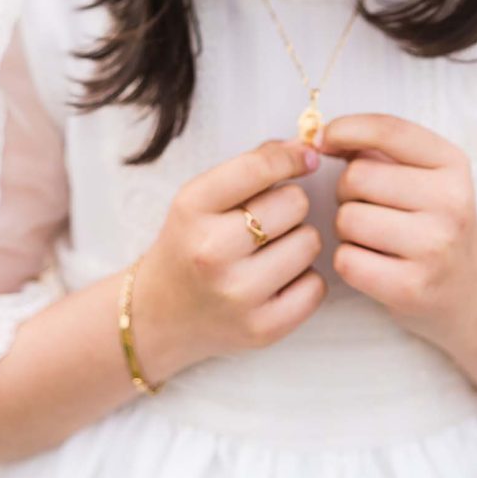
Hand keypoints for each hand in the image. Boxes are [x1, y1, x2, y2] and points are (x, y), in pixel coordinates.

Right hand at [133, 139, 325, 380]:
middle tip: (268, 221)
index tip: (306, 157)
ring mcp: (238, 295)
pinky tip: (278, 280)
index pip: (258, 168)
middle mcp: (212, 252)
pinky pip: (316, 286)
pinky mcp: (262, 329)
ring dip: (299, 241)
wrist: (160, 315)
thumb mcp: (200, 197)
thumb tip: (307, 149)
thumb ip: (250, 167)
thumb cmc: (189, 244)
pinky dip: (304, 279)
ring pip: (310, 242)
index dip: (292, 156)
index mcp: (192, 208)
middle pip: (295, 203)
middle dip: (289, 206)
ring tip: (270, 251)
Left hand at [316, 113, 476, 348]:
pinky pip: (346, 260)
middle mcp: (449, 202)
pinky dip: (348, 260)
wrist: (473, 292)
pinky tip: (372, 261)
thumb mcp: (425, 175)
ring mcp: (434, 246)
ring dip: (346, 227)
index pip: (387, 130)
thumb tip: (321, 136)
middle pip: (357, 176)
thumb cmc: (434, 224)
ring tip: (371, 235)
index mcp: (451, 164)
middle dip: (347, 190)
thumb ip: (377, 149)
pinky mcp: (412, 288)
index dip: (345, 129)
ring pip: (347, 218)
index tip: (324, 139)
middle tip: (366, 206)